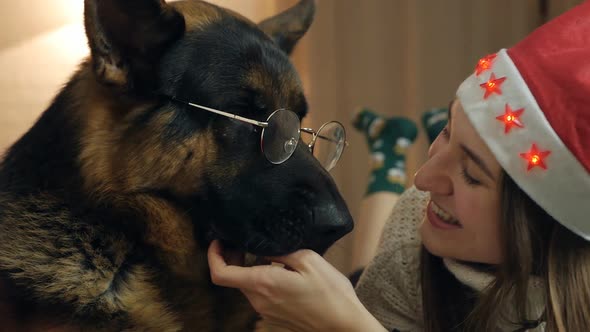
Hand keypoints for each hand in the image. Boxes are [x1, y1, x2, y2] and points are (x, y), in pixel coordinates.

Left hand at [207, 240, 386, 331]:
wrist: (344, 325)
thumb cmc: (330, 293)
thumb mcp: (308, 260)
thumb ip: (279, 252)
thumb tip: (262, 247)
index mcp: (263, 283)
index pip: (220, 274)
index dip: (213, 256)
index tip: (219, 241)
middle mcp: (259, 301)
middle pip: (234, 278)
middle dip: (234, 258)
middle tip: (245, 241)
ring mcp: (266, 312)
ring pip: (248, 286)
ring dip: (251, 269)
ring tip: (270, 254)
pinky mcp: (275, 317)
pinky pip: (261, 295)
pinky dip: (262, 280)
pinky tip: (282, 272)